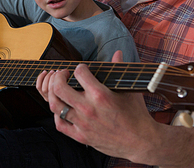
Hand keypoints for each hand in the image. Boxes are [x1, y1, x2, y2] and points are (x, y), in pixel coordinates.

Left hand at [39, 51, 158, 161]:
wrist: (141, 142)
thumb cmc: (136, 114)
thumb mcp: (129, 89)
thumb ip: (120, 68)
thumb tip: (117, 52)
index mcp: (101, 95)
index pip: (79, 73)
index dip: (79, 67)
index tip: (81, 69)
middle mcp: (88, 109)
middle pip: (59, 88)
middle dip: (58, 76)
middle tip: (63, 74)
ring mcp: (83, 124)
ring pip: (55, 105)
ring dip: (52, 93)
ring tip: (57, 88)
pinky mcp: (81, 136)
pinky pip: (60, 124)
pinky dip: (57, 114)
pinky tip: (62, 107)